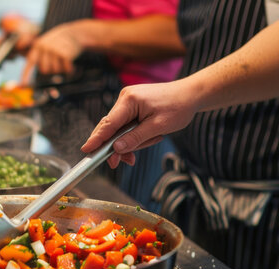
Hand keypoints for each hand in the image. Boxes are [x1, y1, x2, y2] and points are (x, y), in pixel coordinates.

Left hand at [20, 22, 82, 83]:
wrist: (73, 32)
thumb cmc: (58, 42)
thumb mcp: (45, 44)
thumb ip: (39, 56)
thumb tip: (41, 72)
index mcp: (37, 46)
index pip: (30, 63)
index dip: (25, 75)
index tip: (22, 86)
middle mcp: (44, 47)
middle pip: (44, 70)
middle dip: (51, 69)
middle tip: (56, 62)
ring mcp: (54, 50)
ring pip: (55, 71)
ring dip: (61, 69)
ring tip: (63, 59)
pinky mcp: (64, 53)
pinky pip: (65, 69)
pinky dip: (69, 69)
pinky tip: (70, 63)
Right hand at [81, 81, 198, 167]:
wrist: (191, 94)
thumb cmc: (178, 107)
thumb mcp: (157, 127)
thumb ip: (135, 138)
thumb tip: (116, 148)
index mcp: (129, 100)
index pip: (108, 123)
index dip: (97, 139)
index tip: (86, 150)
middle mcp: (125, 98)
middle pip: (110, 127)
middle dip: (114, 146)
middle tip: (114, 164)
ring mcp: (128, 101)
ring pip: (119, 129)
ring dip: (128, 143)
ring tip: (139, 152)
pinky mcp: (133, 106)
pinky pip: (126, 125)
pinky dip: (132, 136)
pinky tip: (141, 144)